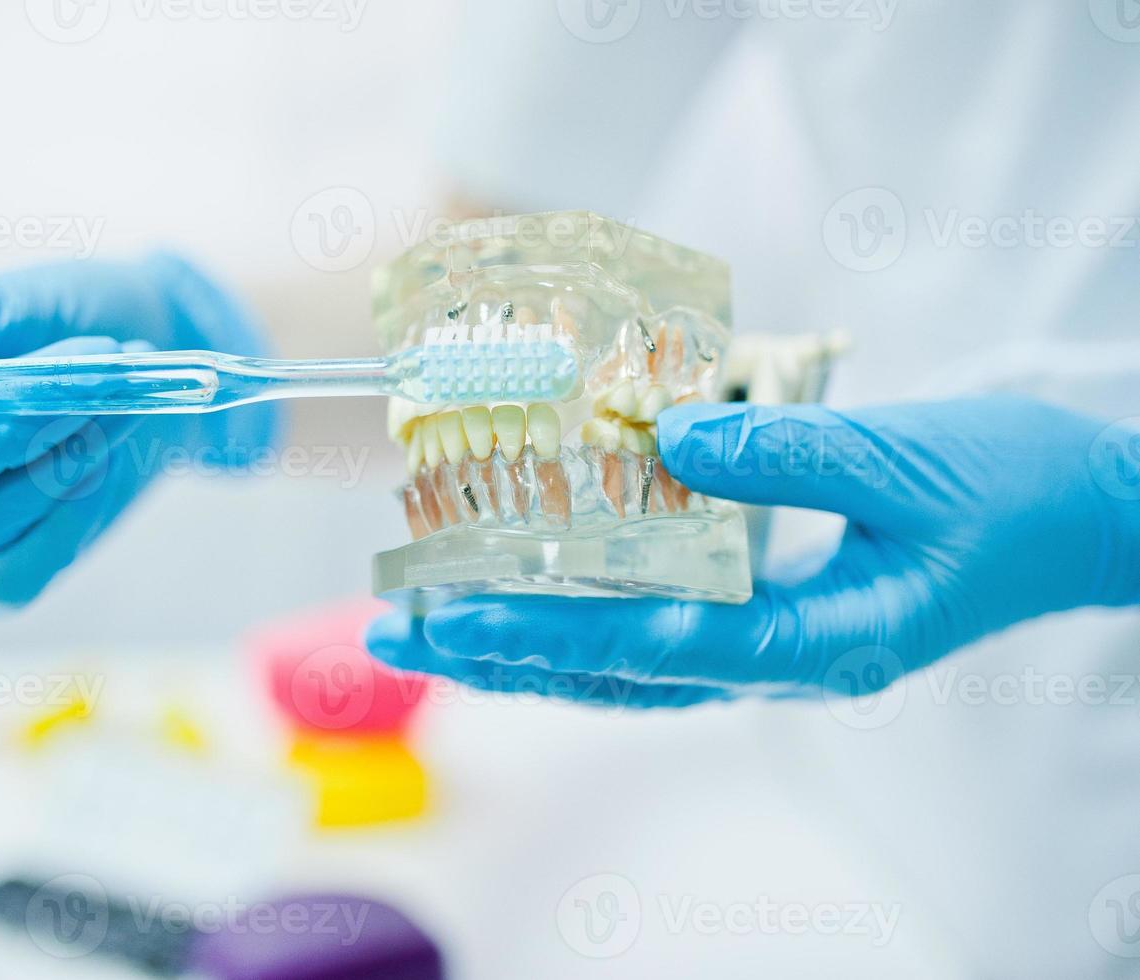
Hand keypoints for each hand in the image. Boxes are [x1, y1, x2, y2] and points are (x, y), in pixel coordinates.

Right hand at [0, 255, 278, 608]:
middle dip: (7, 426)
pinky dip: (76, 495)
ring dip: (59, 447)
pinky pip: (29, 557)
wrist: (155, 354)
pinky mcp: (1, 579)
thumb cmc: (57, 319)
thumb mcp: (1, 303)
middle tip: (85, 356)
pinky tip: (101, 445)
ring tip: (108, 383)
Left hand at [367, 397, 1139, 707]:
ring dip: (531, 641)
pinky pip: (665, 625)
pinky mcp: (776, 613)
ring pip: (630, 661)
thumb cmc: (1014, 491)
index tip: (456, 620)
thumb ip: (786, 452)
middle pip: (618, 672)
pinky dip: (590, 612)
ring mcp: (777, 645)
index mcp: (819, 641)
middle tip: (400, 628)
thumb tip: (667, 431)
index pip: (654, 647)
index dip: (546, 634)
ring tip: (437, 622)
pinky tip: (535, 594)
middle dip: (506, 652)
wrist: (1085, 515)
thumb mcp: (904, 459)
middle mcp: (783, 661)